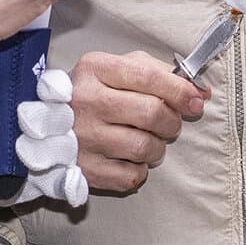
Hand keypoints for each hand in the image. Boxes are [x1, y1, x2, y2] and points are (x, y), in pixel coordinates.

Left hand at [0, 70, 90, 208]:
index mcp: (27, 98)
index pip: (52, 86)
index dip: (54, 86)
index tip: (44, 89)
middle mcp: (45, 123)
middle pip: (62, 116)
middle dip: (48, 118)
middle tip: (26, 122)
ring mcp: (50, 154)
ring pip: (67, 147)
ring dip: (54, 151)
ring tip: (31, 157)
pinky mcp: (46, 184)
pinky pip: (67, 185)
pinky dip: (72, 186)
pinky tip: (72, 186)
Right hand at [68, 50, 205, 193]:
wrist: (44, 127)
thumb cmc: (94, 93)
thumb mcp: (118, 69)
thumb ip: (160, 73)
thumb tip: (201, 91)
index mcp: (95, 69)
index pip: (148, 77)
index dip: (180, 91)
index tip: (196, 101)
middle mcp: (86, 101)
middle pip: (151, 113)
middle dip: (171, 121)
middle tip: (168, 123)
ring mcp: (83, 137)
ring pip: (144, 147)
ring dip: (157, 147)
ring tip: (147, 141)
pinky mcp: (84, 168)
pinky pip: (131, 176)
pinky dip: (140, 170)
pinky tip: (130, 158)